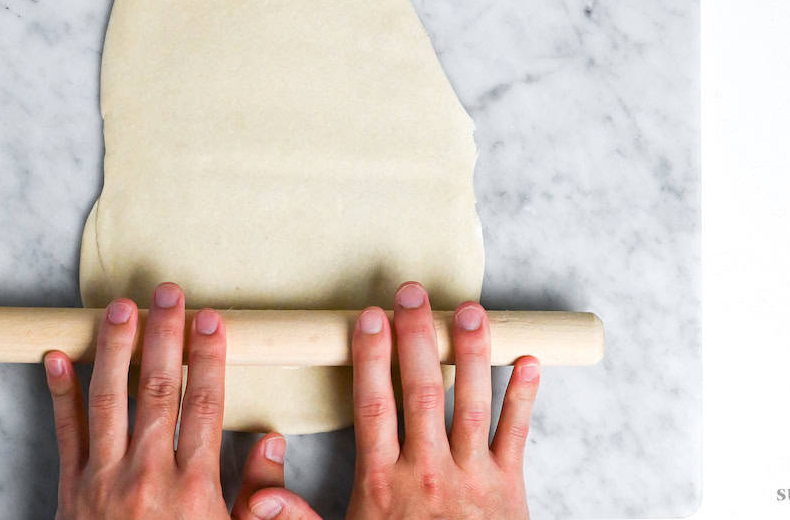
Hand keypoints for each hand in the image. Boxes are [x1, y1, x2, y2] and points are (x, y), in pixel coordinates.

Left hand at [43, 282, 294, 519]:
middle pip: (155, 391)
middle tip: (167, 293)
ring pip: (108, 401)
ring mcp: (103, 482)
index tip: (210, 319)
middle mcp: (146, 478)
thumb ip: (259, 496)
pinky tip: (58, 355)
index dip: (207, 357)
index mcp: (193, 490)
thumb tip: (271, 440)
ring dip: (114, 350)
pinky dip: (59, 393)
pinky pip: (65, 434)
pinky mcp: (71, 492)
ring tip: (119, 308)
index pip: (203, 406)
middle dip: (162, 335)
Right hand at [242, 282, 540, 519]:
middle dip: (416, 336)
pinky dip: (524, 397)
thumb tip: (260, 497)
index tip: (368, 317)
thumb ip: (299, 519)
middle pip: (421, 391)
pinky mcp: (508, 489)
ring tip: (469, 310)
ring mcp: (471, 477)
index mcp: (383, 483)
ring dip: (472, 353)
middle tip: (413, 293)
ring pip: (471, 402)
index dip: (370, 357)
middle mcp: (427, 472)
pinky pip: (516, 435)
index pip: (374, 405)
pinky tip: (529, 359)